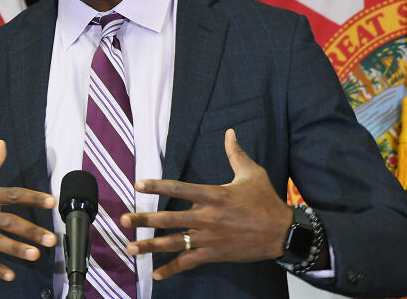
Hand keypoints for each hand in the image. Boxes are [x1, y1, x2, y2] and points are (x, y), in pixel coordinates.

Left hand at [120, 128, 292, 279]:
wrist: (282, 233)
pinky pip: (189, 263)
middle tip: (124, 220)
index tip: (138, 185)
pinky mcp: (214, 254)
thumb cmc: (266, 200)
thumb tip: (230, 132)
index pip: (179, 188)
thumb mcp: (252, 173)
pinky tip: (156, 274)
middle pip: (169, 219)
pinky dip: (172, 269)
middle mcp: (207, 217)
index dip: (157, 185)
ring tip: (130, 248)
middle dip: (144, 220)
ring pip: (174, 243)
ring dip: (150, 245)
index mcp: (213, 195)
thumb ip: (236, 154)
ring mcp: (209, 238)